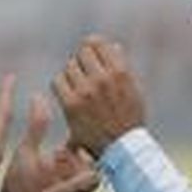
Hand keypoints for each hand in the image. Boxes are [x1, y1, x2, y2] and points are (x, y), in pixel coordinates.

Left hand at [0, 93, 98, 191]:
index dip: (85, 139)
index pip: (86, 143)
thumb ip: (37, 127)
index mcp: (69, 158)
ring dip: (68, 189)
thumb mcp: (26, 153)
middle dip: (78, 167)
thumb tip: (38, 96)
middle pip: (93, 163)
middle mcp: (78, 173)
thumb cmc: (18, 184)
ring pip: (91, 182)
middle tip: (57, 174)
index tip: (69, 143)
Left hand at [52, 36, 145, 158]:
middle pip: (81, 52)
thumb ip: (122, 65)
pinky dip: (61, 85)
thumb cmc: (130, 118)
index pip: (96, 42)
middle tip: (86, 74)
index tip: (92, 55)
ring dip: (72, 73)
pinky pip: (57, 81)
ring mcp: (86, 91)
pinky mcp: (71, 105)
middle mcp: (102, 79)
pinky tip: (70, 94)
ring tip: (79, 86)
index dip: (92, 46)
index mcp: (120, 71)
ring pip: (68, 66)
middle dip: (82, 60)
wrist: (122, 149)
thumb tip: (112, 45)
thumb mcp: (134, 88)